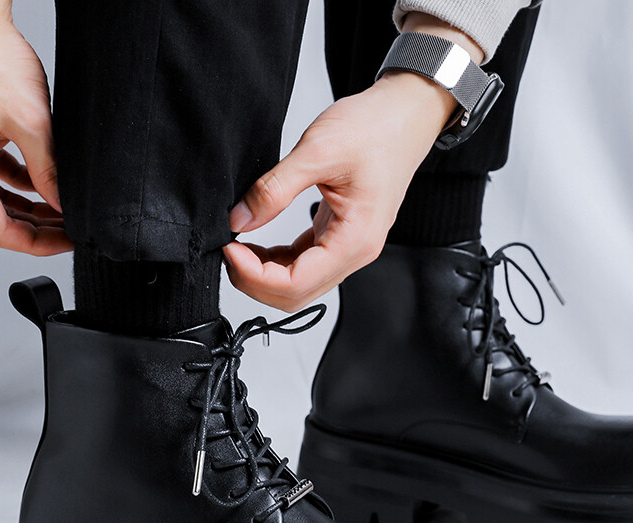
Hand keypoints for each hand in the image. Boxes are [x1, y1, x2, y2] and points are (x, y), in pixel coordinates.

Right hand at [0, 11, 70, 254]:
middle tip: (73, 232)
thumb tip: (62, 205)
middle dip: (39, 229)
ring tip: (67, 212)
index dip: (34, 244)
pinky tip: (51, 185)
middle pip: (0, 218)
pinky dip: (28, 185)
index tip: (66, 243)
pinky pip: (3, 176)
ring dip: (35, 209)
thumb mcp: (29, 123)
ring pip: (3, 199)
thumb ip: (47, 170)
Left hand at [225, 75, 463, 310]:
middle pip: (296, 295)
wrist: (404, 117)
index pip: (295, 284)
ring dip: (264, 275)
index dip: (254, 275)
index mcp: (355, 240)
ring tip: (238, 245)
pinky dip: (277, 262)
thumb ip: (274, 189)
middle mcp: (356, 253)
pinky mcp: (340, 238)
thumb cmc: (376, 130)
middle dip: (255, 281)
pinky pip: (304, 265)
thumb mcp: (317, 150)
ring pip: (299, 285)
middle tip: (228, 249)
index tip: (229, 247)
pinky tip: (257, 243)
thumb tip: (239, 220)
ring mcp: (349, 248)